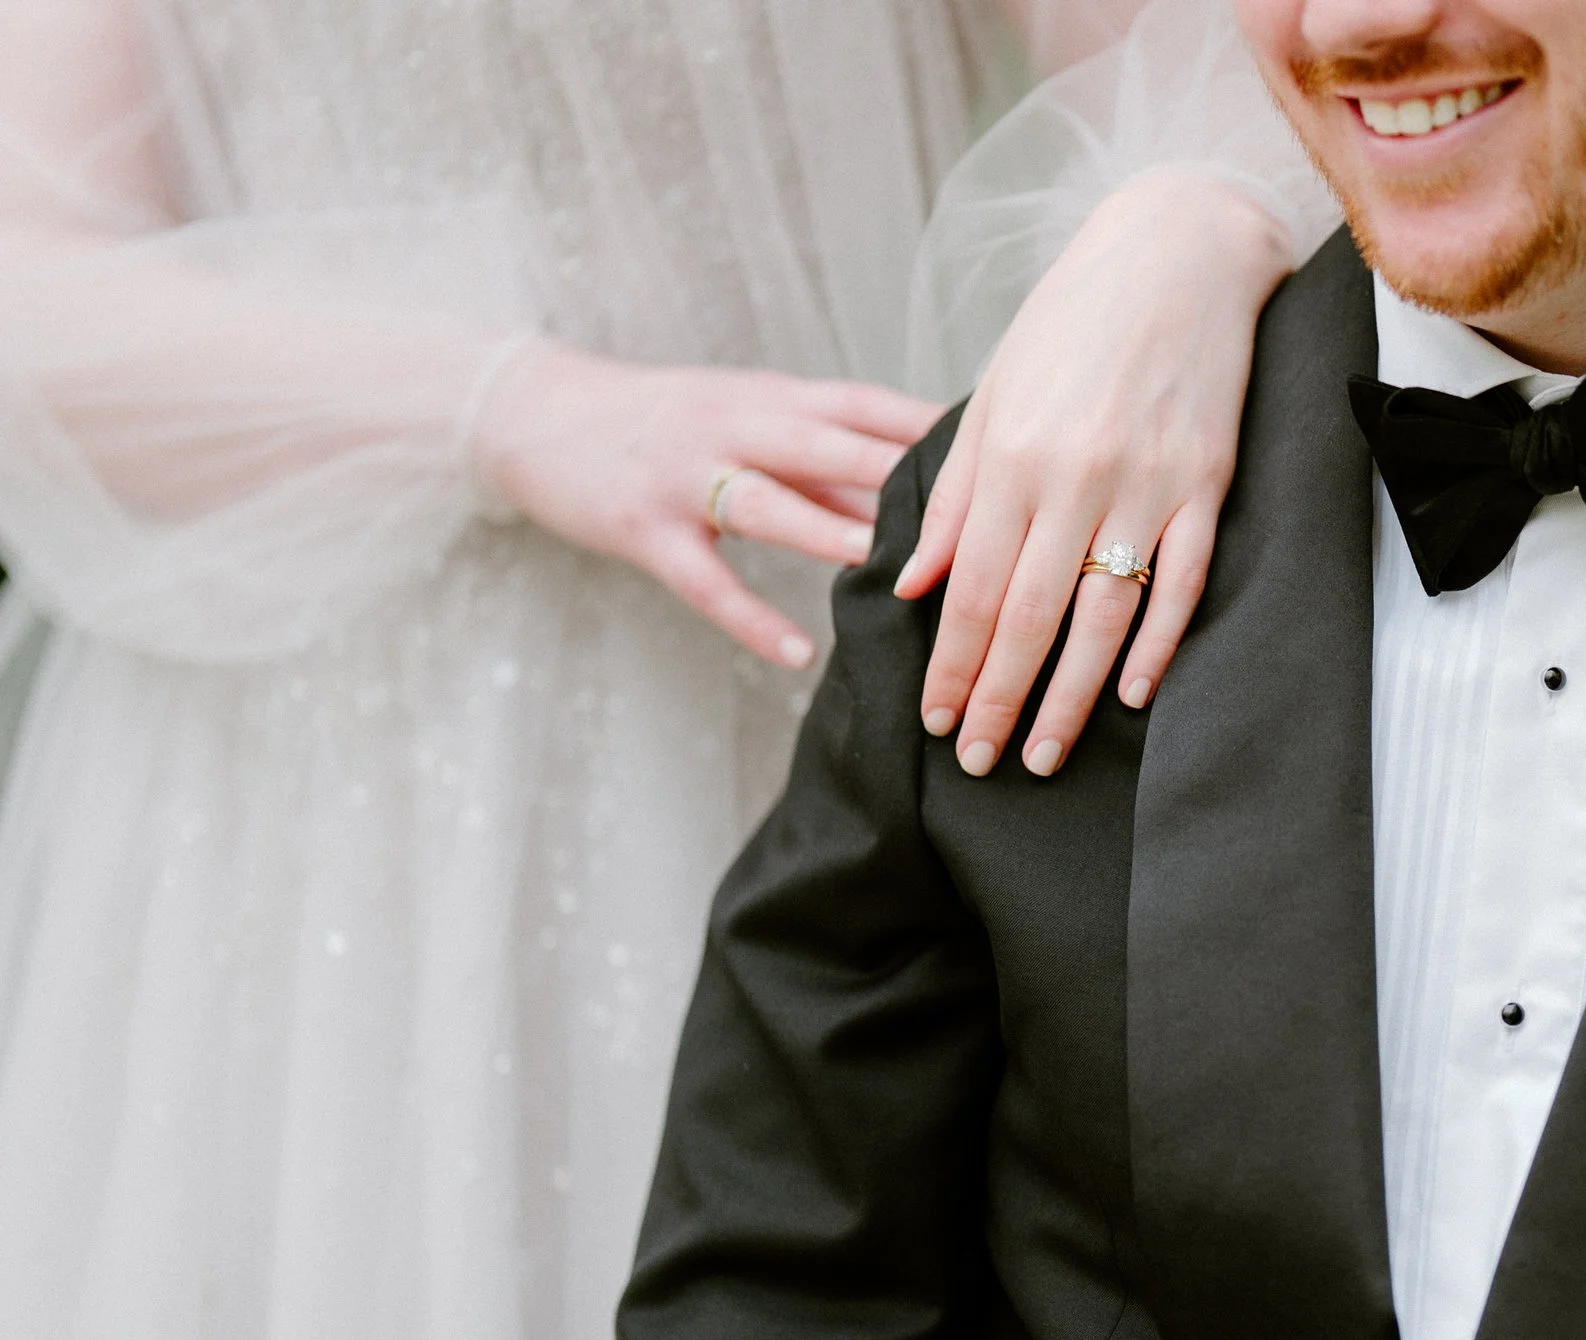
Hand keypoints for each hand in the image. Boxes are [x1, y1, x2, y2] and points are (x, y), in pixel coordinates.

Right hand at [475, 342, 941, 666]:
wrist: (536, 414)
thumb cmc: (667, 424)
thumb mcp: (749, 423)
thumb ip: (830, 460)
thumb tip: (924, 489)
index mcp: (773, 398)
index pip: (868, 405)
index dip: (934, 427)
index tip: (1006, 450)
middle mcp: (736, 427)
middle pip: (833, 447)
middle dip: (903, 479)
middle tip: (978, 517)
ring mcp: (687, 476)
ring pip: (772, 504)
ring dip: (834, 533)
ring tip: (892, 567)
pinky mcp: (644, 528)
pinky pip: (706, 580)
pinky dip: (752, 618)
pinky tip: (798, 653)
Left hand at [894, 170, 1296, 774]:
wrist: (1180, 252)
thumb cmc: (1074, 322)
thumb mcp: (994, 395)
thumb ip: (954, 495)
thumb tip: (915, 585)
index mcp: (1011, 455)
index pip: (973, 589)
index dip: (953, 665)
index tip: (935, 719)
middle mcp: (1074, 476)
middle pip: (1029, 617)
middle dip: (998, 699)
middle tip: (978, 762)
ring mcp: (1147, 484)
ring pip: (1101, 616)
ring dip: (1071, 697)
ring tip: (1045, 754)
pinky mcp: (1209, 484)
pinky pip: (1182, 582)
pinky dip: (1159, 644)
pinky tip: (1134, 696)